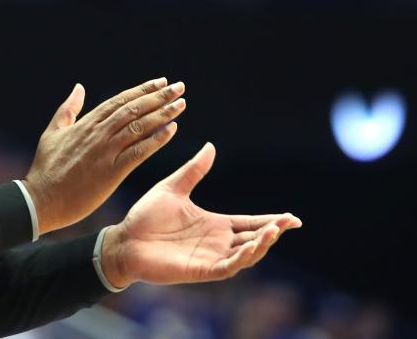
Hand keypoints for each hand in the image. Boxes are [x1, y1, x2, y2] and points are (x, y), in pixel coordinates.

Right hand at [22, 78, 186, 234]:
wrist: (40, 199)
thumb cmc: (46, 168)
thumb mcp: (53, 132)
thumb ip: (68, 109)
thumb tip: (79, 87)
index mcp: (86, 124)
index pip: (119, 101)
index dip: (142, 90)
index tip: (161, 82)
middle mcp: (98, 133)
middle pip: (133, 109)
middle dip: (158, 97)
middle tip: (179, 88)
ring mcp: (104, 152)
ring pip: (138, 127)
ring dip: (162, 114)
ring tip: (180, 104)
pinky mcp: (110, 172)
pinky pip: (138, 152)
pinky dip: (155, 140)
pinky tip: (171, 130)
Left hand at [101, 143, 301, 287]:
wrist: (124, 239)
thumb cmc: (145, 216)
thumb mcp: (173, 188)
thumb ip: (193, 170)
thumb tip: (210, 146)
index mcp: (214, 223)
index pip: (250, 222)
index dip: (271, 220)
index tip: (292, 217)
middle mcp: (217, 242)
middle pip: (254, 238)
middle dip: (273, 231)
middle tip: (290, 222)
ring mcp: (211, 257)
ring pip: (246, 254)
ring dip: (262, 244)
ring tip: (274, 230)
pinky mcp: (200, 269)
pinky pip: (228, 266)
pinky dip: (242, 258)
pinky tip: (251, 245)